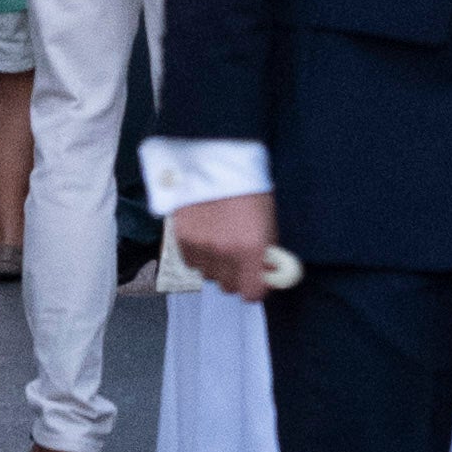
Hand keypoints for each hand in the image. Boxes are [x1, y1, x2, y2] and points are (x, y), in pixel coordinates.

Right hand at [163, 194, 292, 298]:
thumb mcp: (269, 219)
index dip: (256, 286)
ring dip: (216, 264)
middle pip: (229, 287)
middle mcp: (225, 253)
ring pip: (208, 275)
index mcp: (252, 248)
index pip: (252, 293)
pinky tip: (205, 234)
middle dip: (237, 275)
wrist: (216, 159)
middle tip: (240, 256)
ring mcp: (201, 247)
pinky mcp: (182, 239)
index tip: (258, 277)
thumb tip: (268, 274)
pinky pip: (191, 262)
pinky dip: (199, 255)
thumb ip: (268, 252)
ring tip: (220, 239)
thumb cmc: (249, 187)